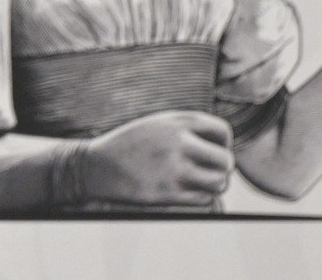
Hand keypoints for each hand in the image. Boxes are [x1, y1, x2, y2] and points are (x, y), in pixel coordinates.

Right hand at [83, 111, 235, 205]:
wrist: (96, 166)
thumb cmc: (130, 145)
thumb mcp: (157, 124)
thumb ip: (188, 130)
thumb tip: (223, 146)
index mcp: (176, 122)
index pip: (222, 131)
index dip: (223, 143)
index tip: (211, 151)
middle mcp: (178, 143)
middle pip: (225, 161)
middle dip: (221, 169)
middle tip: (208, 172)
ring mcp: (173, 169)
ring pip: (218, 183)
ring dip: (212, 186)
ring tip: (197, 183)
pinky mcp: (167, 193)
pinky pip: (203, 199)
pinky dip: (199, 198)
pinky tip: (183, 192)